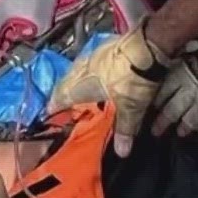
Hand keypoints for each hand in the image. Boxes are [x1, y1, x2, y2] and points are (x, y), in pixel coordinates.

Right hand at [47, 25, 170, 157]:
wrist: (149, 46)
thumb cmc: (133, 79)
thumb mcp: (130, 108)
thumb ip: (124, 130)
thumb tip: (122, 153)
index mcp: (83, 84)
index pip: (62, 96)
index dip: (54, 105)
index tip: (48, 112)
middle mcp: (84, 67)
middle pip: (67, 80)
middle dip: (62, 90)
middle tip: (60, 100)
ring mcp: (96, 53)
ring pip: (78, 67)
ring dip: (75, 76)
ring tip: (75, 84)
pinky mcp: (109, 44)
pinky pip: (92, 58)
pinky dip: (91, 67)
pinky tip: (97, 69)